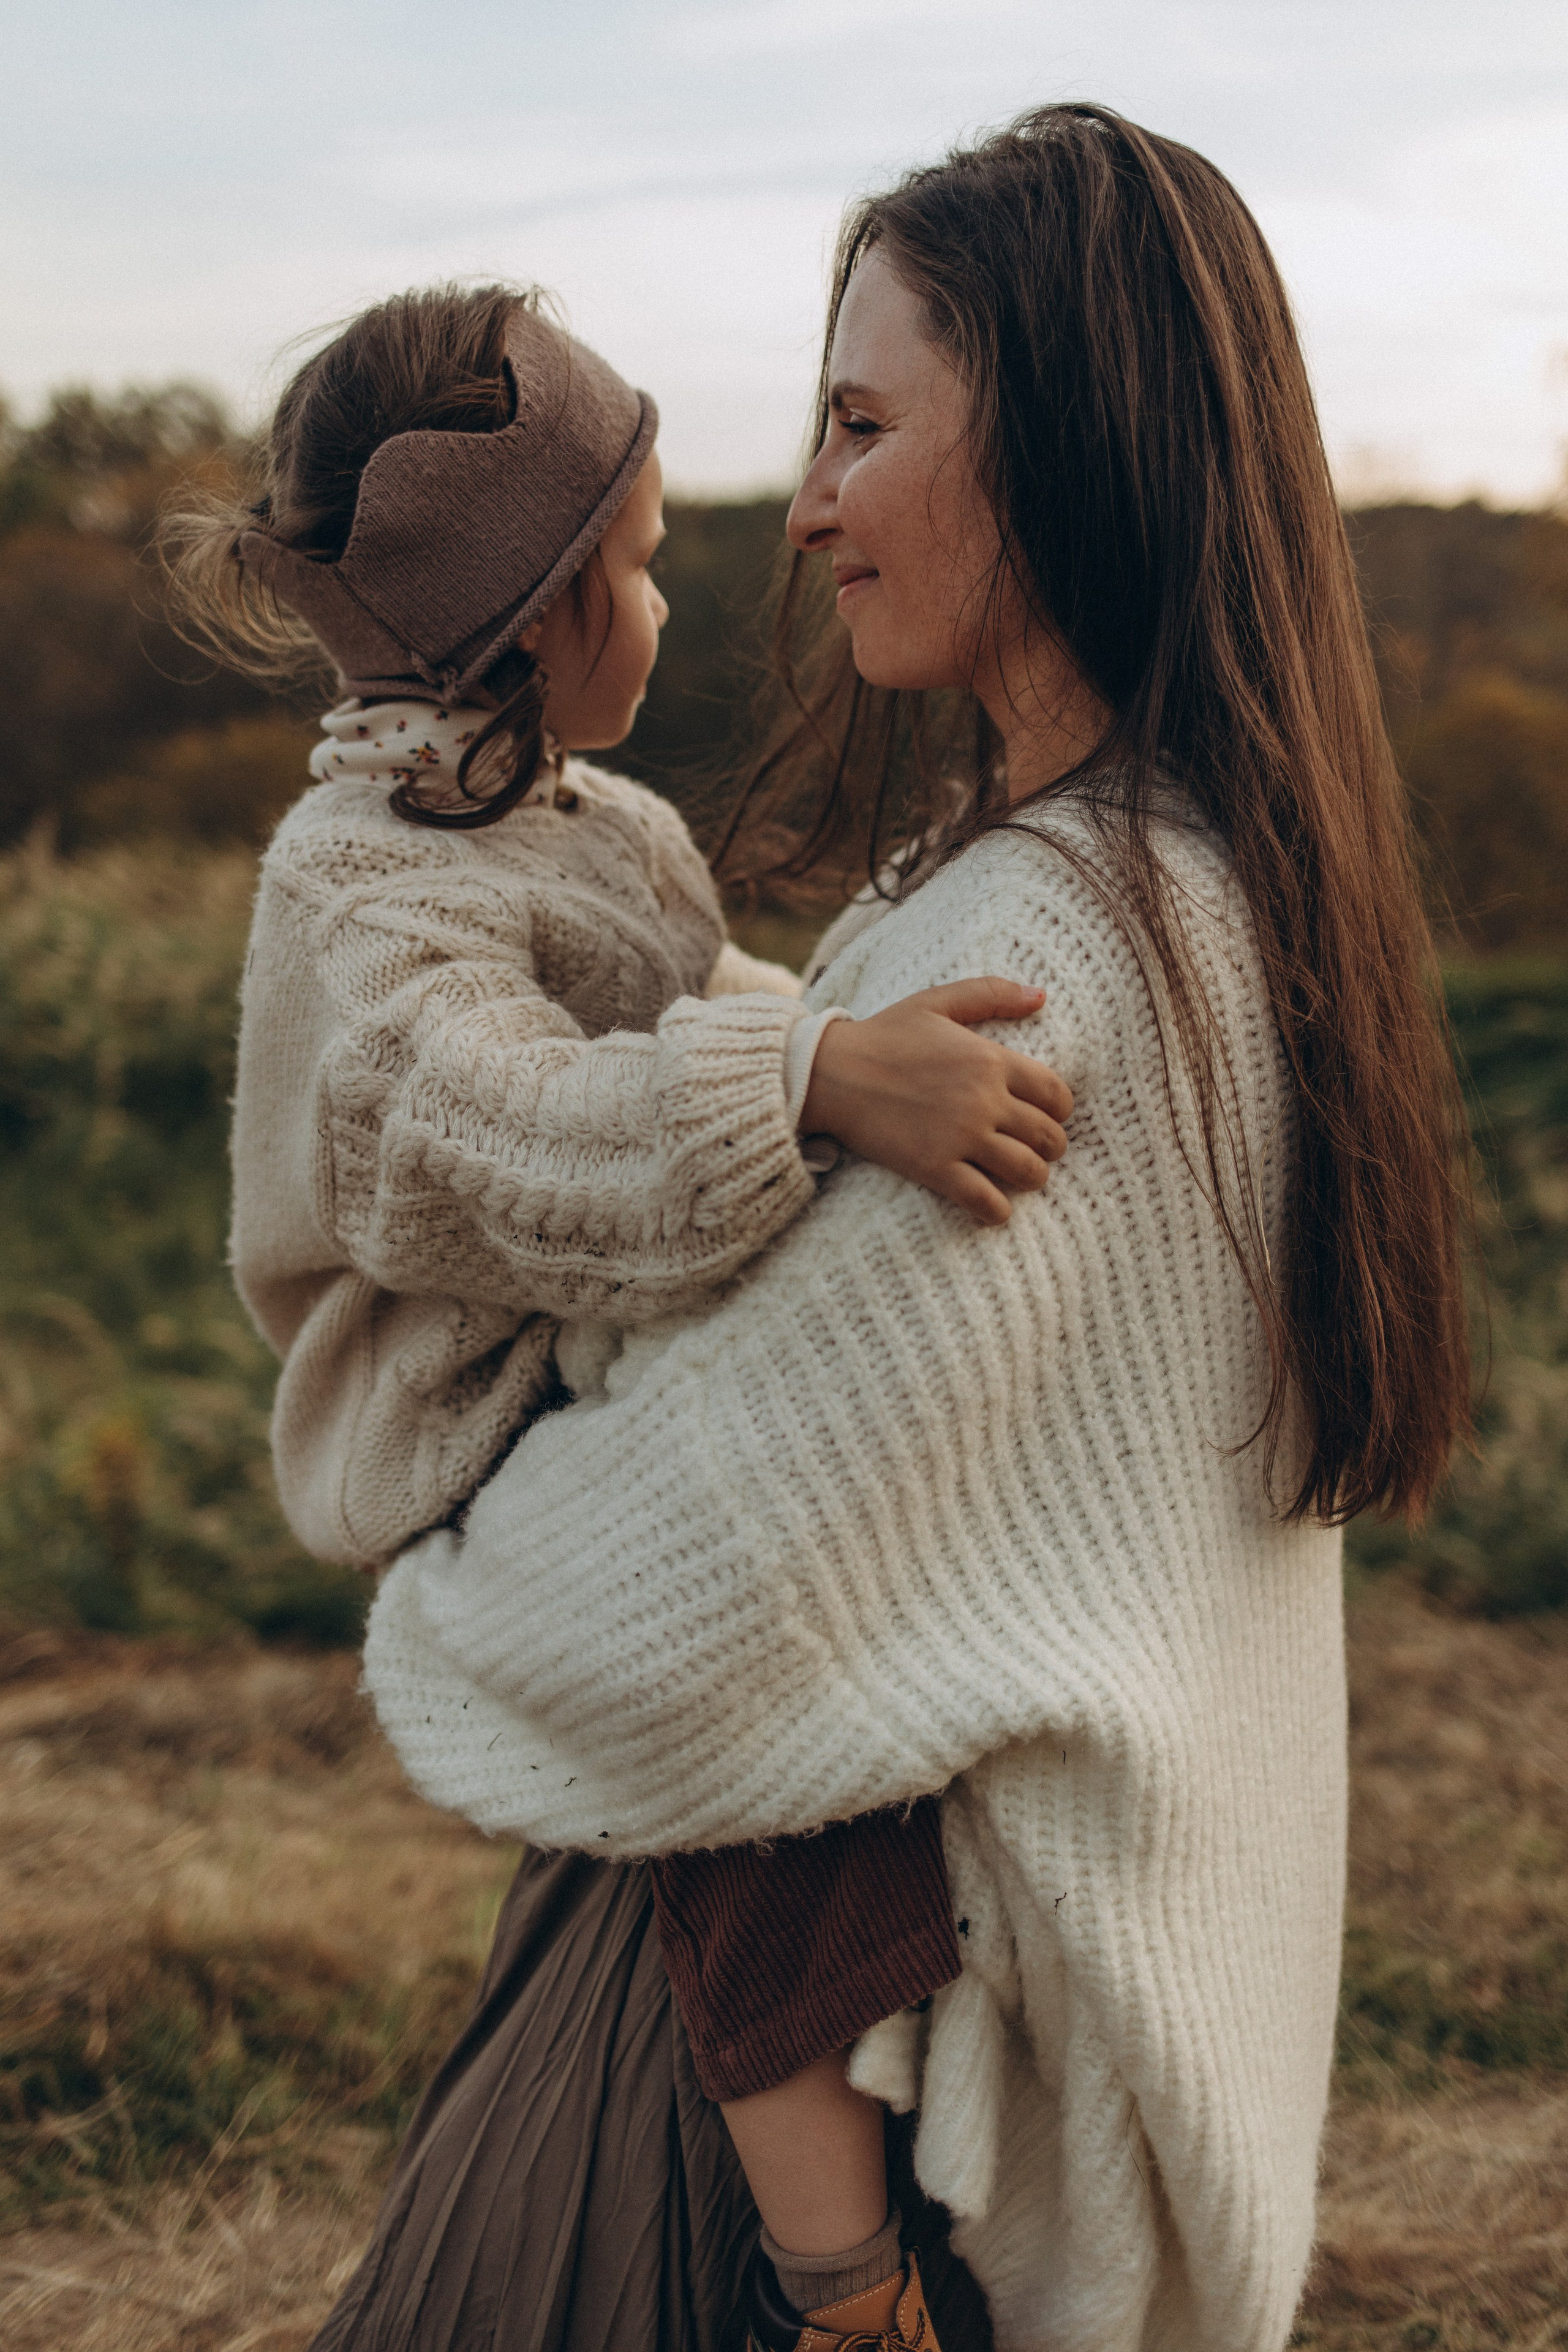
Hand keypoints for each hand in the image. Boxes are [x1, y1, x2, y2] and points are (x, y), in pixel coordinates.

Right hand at [801, 978, 1074, 1225]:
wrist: (830, 1073)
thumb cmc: (883, 1035)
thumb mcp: (937, 1001)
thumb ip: (991, 993)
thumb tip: (1041, 996)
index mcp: (990, 1060)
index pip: (1056, 1093)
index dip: (1061, 1109)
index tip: (1048, 1115)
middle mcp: (984, 1100)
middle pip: (1049, 1137)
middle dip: (1051, 1147)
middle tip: (1037, 1149)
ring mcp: (960, 1137)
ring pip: (1027, 1171)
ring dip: (1032, 1179)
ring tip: (1020, 1178)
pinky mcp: (935, 1168)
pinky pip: (986, 1201)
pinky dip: (998, 1210)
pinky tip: (994, 1207)